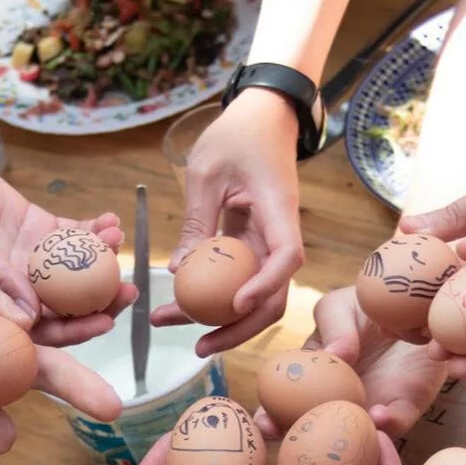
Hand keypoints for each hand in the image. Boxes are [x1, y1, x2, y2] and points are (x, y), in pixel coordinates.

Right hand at [0, 145, 136, 346]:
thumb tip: (29, 318)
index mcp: (0, 303)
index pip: (46, 327)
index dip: (77, 329)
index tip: (106, 321)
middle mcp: (21, 286)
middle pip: (72, 301)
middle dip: (103, 297)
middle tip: (129, 287)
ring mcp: (33, 257)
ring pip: (78, 267)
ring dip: (102, 258)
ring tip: (117, 242)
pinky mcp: (39, 227)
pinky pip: (74, 233)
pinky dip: (94, 229)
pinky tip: (111, 222)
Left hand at [152, 89, 303, 356]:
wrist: (264, 116)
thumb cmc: (236, 133)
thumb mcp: (205, 171)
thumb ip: (196, 222)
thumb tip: (180, 272)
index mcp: (277, 210)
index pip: (287, 256)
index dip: (264, 285)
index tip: (235, 305)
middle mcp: (280, 233)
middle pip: (274, 294)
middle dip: (239, 328)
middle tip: (199, 347)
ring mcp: (270, 243)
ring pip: (257, 295)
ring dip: (223, 320)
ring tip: (178, 331)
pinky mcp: (256, 245)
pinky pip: (241, 280)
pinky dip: (216, 297)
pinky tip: (184, 306)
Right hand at [256, 286, 447, 438]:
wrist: (416, 312)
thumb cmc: (366, 306)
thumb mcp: (342, 306)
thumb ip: (334, 325)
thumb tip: (335, 354)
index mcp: (311, 376)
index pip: (283, 401)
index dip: (269, 416)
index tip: (263, 423)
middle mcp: (335, 398)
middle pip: (312, 428)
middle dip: (297, 441)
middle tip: (289, 441)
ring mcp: (368, 406)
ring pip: (353, 432)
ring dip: (347, 435)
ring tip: (339, 428)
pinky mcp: (403, 407)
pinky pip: (396, 422)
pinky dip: (389, 423)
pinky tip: (381, 415)